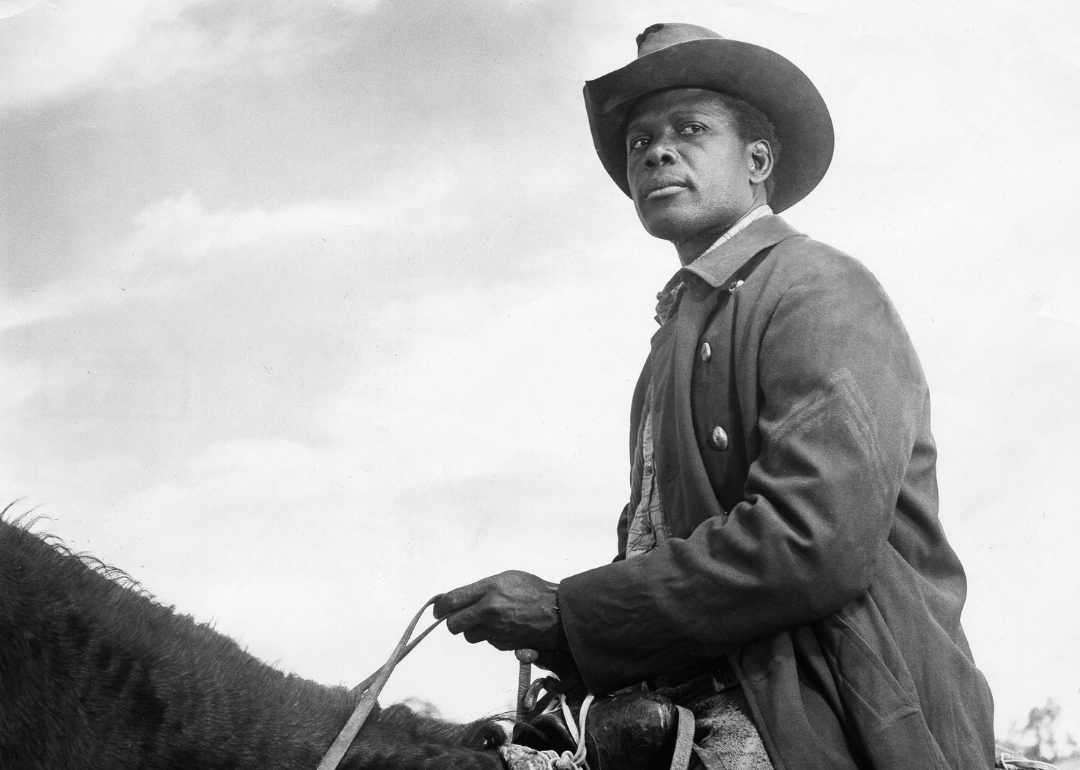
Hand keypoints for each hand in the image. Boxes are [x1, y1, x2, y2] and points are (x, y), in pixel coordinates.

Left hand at [433, 570, 562, 651]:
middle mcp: (489, 611)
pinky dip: (491, 636)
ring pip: (469, 636)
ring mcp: (495, 630)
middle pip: (453, 624)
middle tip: (460, 617)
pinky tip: (505, 627)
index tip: (439, 609)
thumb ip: (482, 588)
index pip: (451, 601)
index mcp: (489, 590)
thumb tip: (460, 598)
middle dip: (454, 621)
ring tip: (489, 620)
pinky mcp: (502, 644)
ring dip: (474, 630)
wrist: (558, 614)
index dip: (440, 607)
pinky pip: (487, 641)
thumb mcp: (507, 578)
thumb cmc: (534, 591)